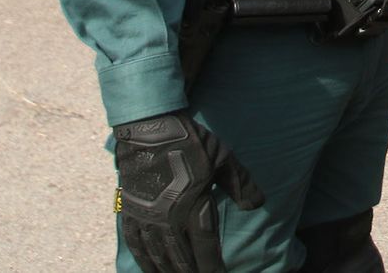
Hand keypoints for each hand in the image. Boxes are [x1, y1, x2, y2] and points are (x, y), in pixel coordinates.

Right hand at [112, 112, 263, 272]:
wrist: (150, 128)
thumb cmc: (190, 141)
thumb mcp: (223, 158)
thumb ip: (239, 184)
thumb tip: (257, 205)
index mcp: (193, 206)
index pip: (206, 248)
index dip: (213, 267)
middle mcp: (168, 217)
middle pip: (181, 258)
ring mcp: (146, 216)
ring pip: (158, 256)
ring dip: (168, 271)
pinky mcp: (130, 211)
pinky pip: (136, 244)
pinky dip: (144, 261)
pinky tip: (151, 269)